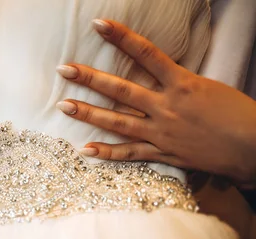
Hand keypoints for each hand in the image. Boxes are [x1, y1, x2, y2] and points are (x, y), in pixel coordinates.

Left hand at [56, 19, 255, 188]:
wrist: (253, 146)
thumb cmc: (235, 113)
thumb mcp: (206, 87)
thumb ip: (176, 81)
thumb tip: (154, 73)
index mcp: (182, 83)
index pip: (146, 53)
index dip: (121, 37)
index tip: (98, 24)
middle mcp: (167, 107)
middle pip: (121, 89)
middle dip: (90, 78)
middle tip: (64, 70)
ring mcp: (162, 132)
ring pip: (118, 121)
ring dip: (89, 113)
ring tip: (63, 105)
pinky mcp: (163, 153)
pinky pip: (129, 153)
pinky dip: (107, 152)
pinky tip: (84, 149)